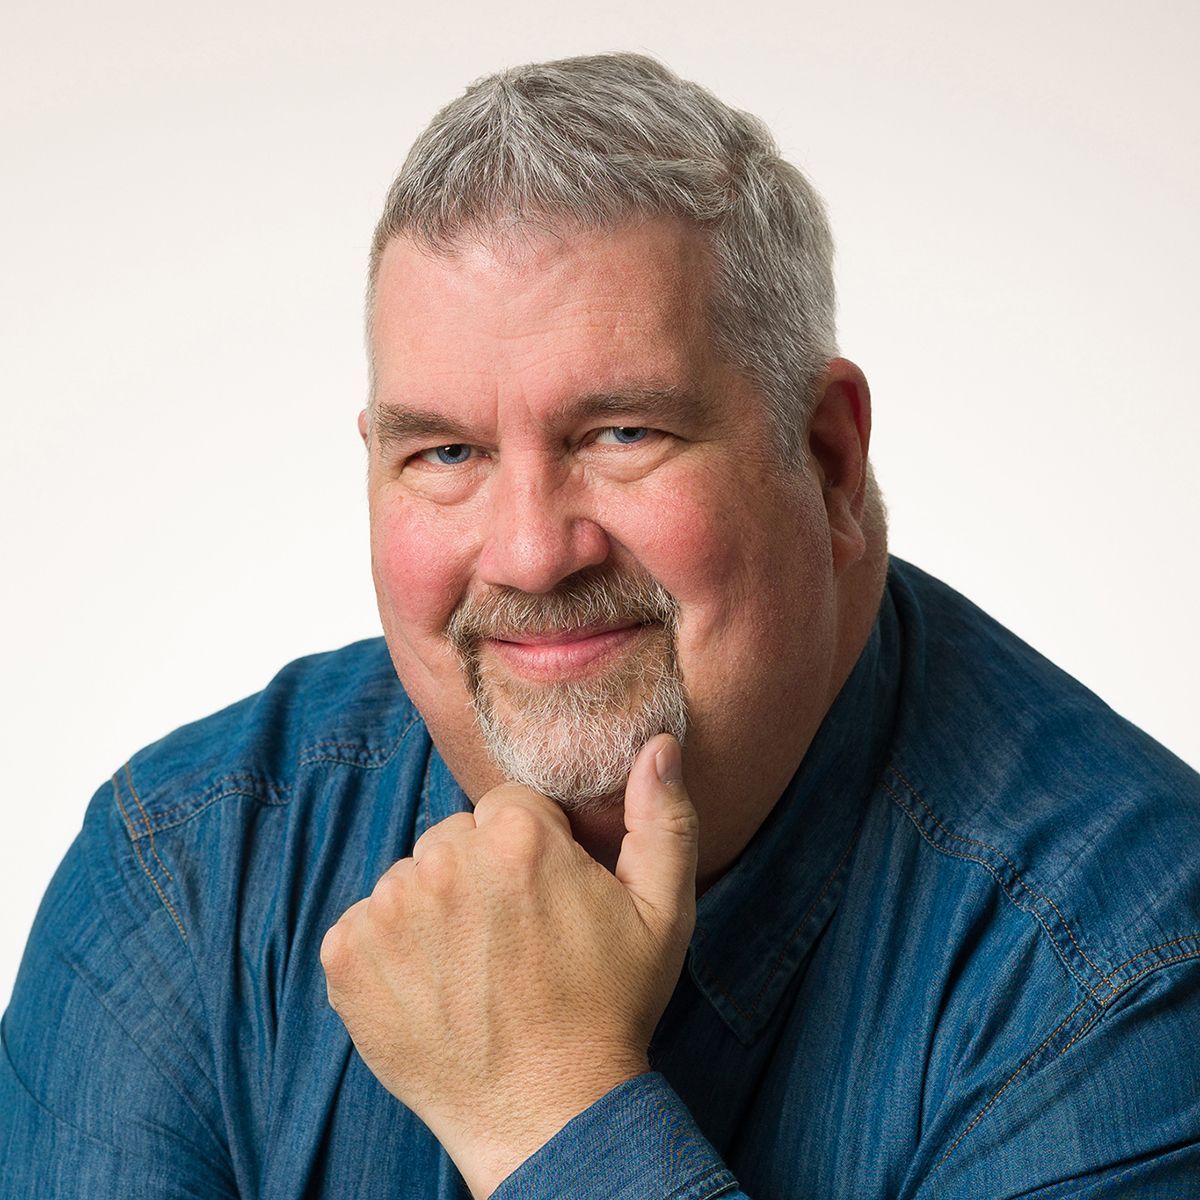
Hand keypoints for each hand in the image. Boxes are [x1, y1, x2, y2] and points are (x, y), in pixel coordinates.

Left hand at [319, 732, 697, 1197]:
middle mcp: (443, 862)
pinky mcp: (347, 959)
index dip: (533, 849)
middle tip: (513, 937)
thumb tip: (657, 745)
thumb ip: (664, 818)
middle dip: (481, 872)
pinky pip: (365, 923)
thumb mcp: (665, 913)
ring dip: (436, 910)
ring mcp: (387, 912)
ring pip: (412, 879)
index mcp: (517, 839)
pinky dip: (391, 950)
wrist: (548, 1117)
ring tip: (475, 969)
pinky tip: (433, 989)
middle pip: (455, 837)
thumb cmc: (610, 1010)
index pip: (508, 807)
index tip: (546, 898)